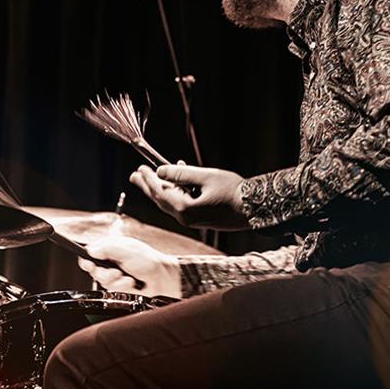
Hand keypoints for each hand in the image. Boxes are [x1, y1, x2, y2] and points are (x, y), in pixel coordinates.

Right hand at [77, 235, 181, 298]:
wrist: (165, 280)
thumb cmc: (151, 262)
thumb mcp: (128, 249)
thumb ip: (108, 247)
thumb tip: (91, 250)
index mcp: (114, 250)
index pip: (92, 254)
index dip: (88, 259)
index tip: (88, 263)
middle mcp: (113, 264)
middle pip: (94, 271)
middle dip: (104, 273)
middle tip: (116, 272)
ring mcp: (117, 278)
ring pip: (103, 282)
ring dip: (116, 281)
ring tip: (128, 278)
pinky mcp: (121, 291)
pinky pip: (113, 292)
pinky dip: (122, 288)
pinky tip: (132, 284)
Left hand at [129, 164, 248, 229]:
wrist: (255, 209)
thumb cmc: (233, 191)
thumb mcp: (206, 177)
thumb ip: (181, 174)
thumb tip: (160, 171)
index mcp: (185, 209)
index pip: (160, 192)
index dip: (148, 178)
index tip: (140, 168)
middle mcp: (186, 218)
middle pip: (160, 200)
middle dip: (147, 186)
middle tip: (134, 175)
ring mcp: (193, 221)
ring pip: (170, 203)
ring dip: (160, 189)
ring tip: (151, 178)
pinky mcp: (200, 219)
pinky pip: (181, 205)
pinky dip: (175, 193)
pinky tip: (177, 182)